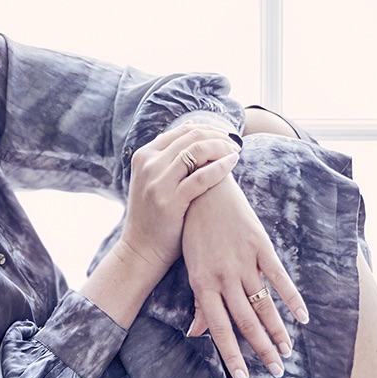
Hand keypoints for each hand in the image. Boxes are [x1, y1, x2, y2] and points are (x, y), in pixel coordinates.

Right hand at [119, 121, 239, 283]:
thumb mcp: (154, 179)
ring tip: (236, 151)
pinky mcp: (170, 200)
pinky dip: (221, 166)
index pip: (181, 131)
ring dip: (221, 147)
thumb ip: (168, 156)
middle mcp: (148, 164)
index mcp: (144, 156)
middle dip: (217, 136)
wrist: (141, 250)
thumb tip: (191, 127)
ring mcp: (157, 182)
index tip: (224, 135)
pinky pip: (202, 176)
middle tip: (235, 142)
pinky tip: (233, 163)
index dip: (207, 130)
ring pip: (197, 151)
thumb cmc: (154, 216)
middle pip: (191, 138)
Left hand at [182, 175, 308, 377]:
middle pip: (246, 321)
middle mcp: (224, 276)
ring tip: (288, 351)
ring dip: (278, 331)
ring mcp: (244, 260)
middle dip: (262, 350)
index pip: (219, 329)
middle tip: (276, 371)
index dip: (232, 355)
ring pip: (264, 304)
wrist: (203, 189)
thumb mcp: (191, 268)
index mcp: (203, 284)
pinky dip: (292, 298)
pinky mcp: (260, 245)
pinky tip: (303, 317)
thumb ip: (200, 303)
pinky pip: (279, 277)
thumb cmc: (193, 233)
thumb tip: (196, 334)